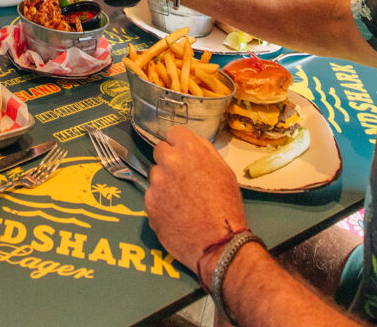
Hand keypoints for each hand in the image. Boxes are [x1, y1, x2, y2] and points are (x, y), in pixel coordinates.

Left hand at [145, 127, 247, 277]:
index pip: (173, 133)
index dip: (179, 145)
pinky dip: (160, 202)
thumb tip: (190, 143)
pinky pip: (152, 195)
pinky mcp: (148, 202)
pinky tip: (174, 214)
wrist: (219, 244)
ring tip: (181, 201)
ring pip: (156, 174)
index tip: (185, 157)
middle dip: (170, 162)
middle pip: (161, 151)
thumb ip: (204, 151)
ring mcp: (156, 181)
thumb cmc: (227, 206)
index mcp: (189, 149)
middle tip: (183, 180)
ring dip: (164, 183)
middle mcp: (169, 160)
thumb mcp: (224, 171)